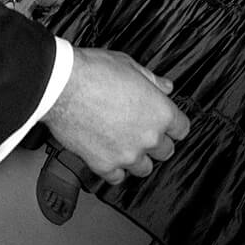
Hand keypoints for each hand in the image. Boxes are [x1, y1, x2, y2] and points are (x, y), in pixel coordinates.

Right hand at [43, 49, 187, 187]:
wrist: (62, 87)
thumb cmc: (94, 72)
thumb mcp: (130, 66)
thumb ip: (152, 80)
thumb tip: (166, 87)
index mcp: (160, 112)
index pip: (182, 129)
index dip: (174, 125)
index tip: (168, 124)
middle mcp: (148, 137)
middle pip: (165, 151)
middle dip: (157, 142)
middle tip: (143, 132)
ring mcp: (126, 154)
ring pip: (144, 169)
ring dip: (138, 158)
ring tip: (126, 146)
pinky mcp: (103, 165)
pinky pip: (117, 178)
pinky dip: (115, 170)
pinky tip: (109, 156)